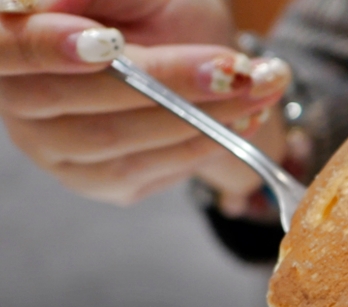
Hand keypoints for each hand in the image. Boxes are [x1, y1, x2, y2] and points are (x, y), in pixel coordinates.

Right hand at [0, 0, 288, 205]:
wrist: (190, 57)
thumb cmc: (153, 13)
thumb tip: (66, 5)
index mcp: (10, 39)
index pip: (10, 47)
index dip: (48, 46)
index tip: (108, 42)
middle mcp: (17, 99)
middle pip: (71, 97)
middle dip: (161, 81)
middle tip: (231, 68)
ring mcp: (52, 147)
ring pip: (114, 138)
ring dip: (195, 116)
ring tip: (256, 89)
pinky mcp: (95, 181)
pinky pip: (145, 168)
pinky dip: (201, 142)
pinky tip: (244, 119)